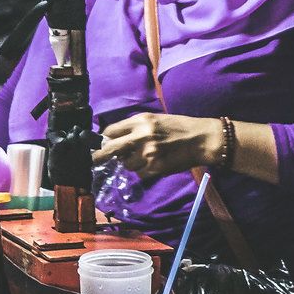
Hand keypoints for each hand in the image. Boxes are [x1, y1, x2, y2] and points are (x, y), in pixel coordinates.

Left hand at [94, 113, 216, 178]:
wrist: (201, 139)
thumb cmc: (178, 127)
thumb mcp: (154, 120)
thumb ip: (135, 128)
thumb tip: (114, 139)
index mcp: (141, 120)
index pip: (111, 131)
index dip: (103, 138)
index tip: (100, 144)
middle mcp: (141, 136)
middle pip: (110, 149)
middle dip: (99, 156)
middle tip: (92, 160)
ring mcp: (148, 154)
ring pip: (127, 164)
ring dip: (131, 163)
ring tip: (146, 156)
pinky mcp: (155, 168)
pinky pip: (140, 174)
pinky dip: (144, 171)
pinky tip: (155, 163)